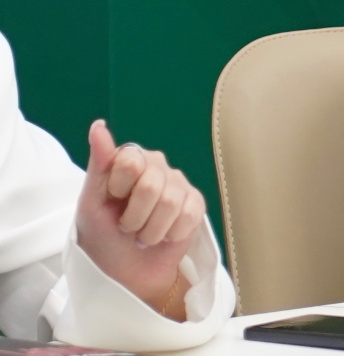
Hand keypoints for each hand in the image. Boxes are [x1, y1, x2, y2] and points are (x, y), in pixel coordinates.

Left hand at [76, 120, 203, 319]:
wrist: (129, 272)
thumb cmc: (104, 237)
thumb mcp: (91, 203)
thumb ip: (99, 164)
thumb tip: (98, 125)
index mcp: (130, 160)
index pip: (130, 161)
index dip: (120, 189)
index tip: (112, 203)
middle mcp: (157, 166)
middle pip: (151, 185)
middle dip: (135, 216)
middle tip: (128, 226)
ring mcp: (179, 184)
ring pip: (171, 203)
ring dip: (152, 230)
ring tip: (144, 235)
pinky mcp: (196, 204)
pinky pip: (190, 214)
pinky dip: (171, 234)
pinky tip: (164, 236)